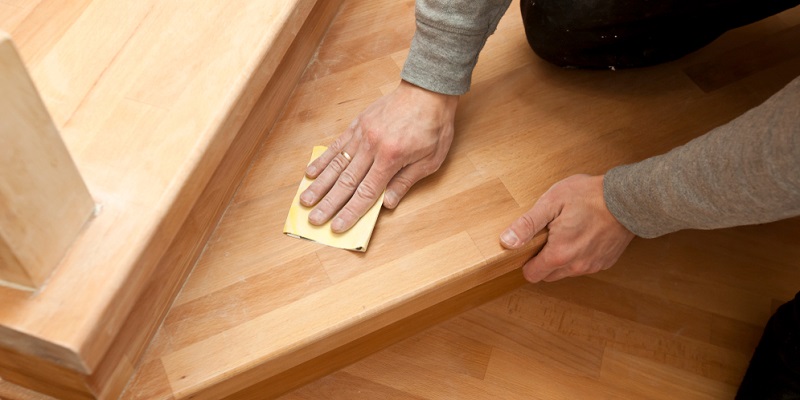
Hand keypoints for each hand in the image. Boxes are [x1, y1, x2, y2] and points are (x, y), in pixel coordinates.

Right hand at [300, 80, 458, 232]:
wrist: (428, 89)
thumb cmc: (434, 125)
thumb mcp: (431, 159)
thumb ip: (406, 181)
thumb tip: (387, 203)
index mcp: (391, 158)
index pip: (366, 192)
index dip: (350, 212)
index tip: (337, 226)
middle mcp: (372, 146)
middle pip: (346, 182)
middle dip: (329, 203)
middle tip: (313, 219)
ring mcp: (362, 134)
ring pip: (336, 164)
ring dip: (319, 185)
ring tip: (304, 200)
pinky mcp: (357, 124)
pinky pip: (337, 145)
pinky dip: (323, 160)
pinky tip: (310, 172)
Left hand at [499, 174, 634, 282]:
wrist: (628, 198)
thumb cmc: (589, 196)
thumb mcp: (551, 203)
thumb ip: (527, 225)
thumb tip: (506, 242)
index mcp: (559, 254)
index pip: (531, 275)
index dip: (526, 260)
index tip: (531, 244)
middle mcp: (576, 266)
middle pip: (547, 275)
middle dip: (543, 259)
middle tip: (549, 234)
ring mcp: (592, 266)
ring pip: (565, 271)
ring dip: (561, 258)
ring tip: (567, 231)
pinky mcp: (605, 262)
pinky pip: (583, 265)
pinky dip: (578, 255)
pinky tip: (583, 234)